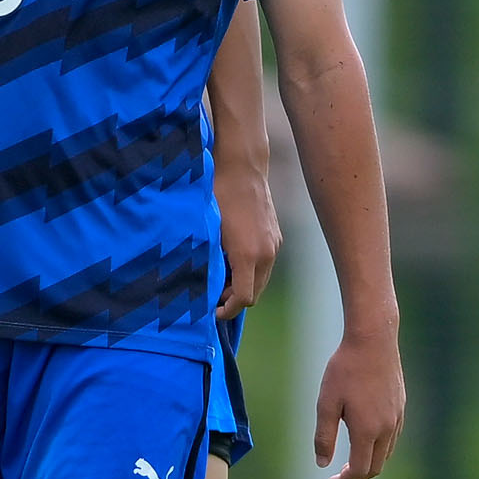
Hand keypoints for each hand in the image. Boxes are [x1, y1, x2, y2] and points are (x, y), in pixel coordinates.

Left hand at [215, 163, 281, 317]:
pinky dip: (251, 270)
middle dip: (234, 299)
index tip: (213, 311)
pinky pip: (266, 263)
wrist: (242, 168)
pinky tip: (233, 260)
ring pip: (262, 279)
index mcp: (248, 256)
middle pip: (255, 293)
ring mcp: (275, 244)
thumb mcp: (208, 233)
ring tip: (221, 277)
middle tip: (213, 295)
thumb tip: (202, 285)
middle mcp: (267, 253)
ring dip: (244, 284)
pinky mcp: (276, 235)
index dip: (227, 310)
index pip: (243, 299)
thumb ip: (210, 262)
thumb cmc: (218, 197)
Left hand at [314, 323, 403, 478]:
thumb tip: (322, 464)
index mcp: (368, 430)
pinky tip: (362, 440)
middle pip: (376, 467)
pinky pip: (392, 437)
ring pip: (386, 453)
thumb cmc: (344, 370)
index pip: (360, 470)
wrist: (373, 341)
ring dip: (368, 463)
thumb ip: (324, 436)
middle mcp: (388, 428)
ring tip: (348, 462)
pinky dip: (377, 448)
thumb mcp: (326, 403)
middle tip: (336, 477)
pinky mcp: (401, 406)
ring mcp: (397, 417)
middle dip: (356, 477)